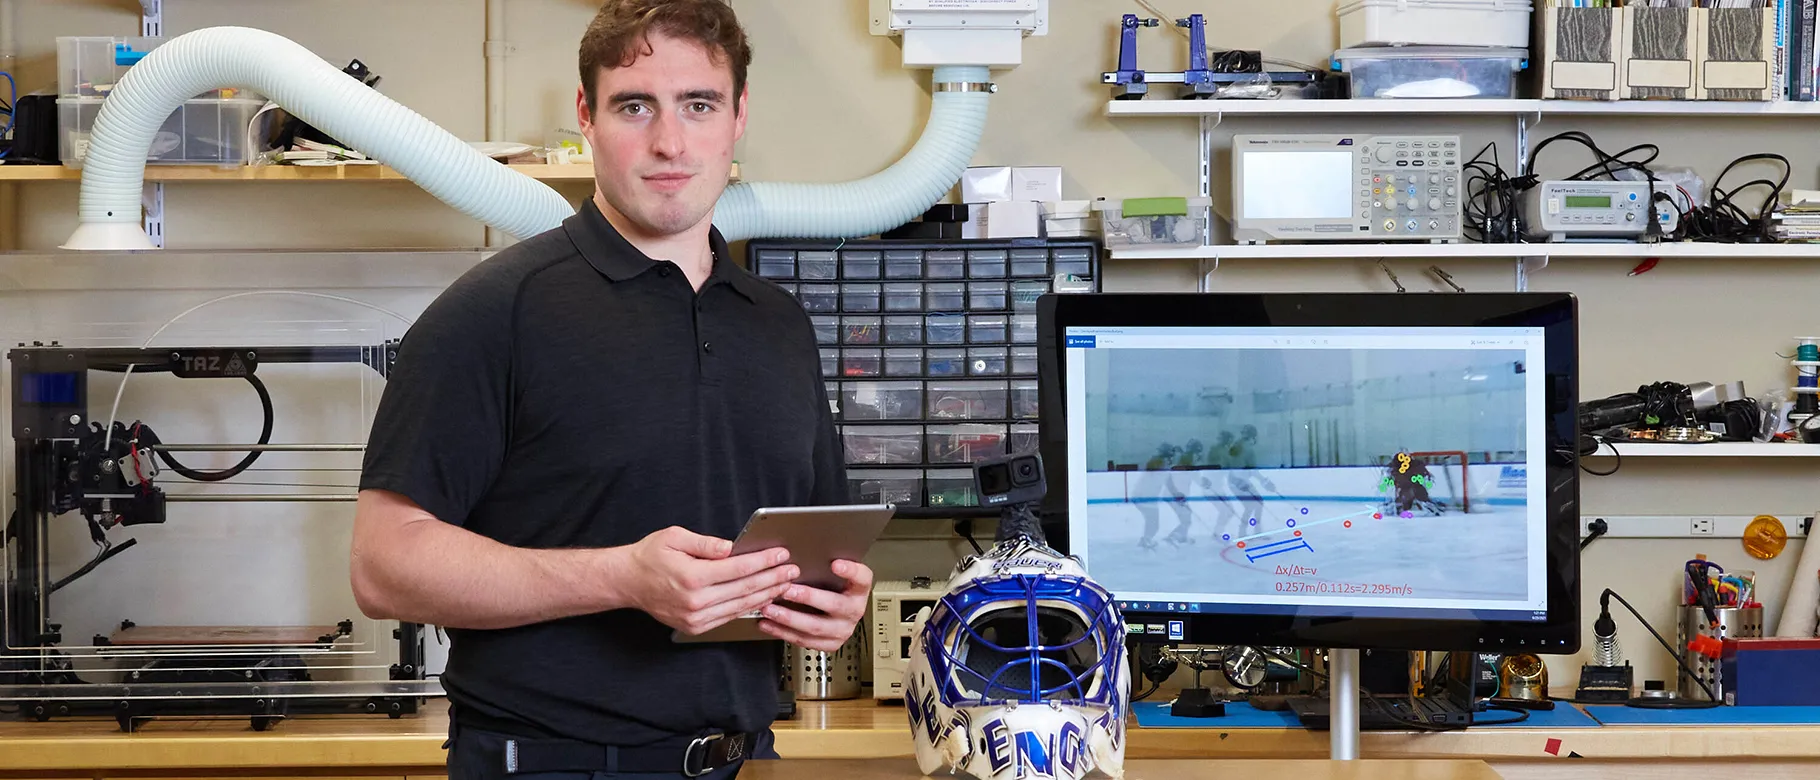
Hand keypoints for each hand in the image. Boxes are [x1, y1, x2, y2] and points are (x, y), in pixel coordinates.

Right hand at [615, 526, 798, 636]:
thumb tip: (731, 547)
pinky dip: (749, 607)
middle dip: (772, 578)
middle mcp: (696, 601)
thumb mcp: (674, 537)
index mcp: (692, 577)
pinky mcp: (696, 626)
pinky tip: (763, 598)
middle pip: (744, 590)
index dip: (763, 561)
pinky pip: (730, 616)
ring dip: (766, 594)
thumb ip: (705, 543)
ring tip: (784, 584)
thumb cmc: (650, 557)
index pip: (738, 569)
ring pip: (741, 606)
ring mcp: (696, 617)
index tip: (780, 555)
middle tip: (792, 569)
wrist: (628, 582)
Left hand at [758, 559, 872, 652]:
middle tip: (788, 590)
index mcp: (859, 590)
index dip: (850, 571)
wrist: (838, 615)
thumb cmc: (832, 589)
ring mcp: (843, 629)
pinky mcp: (830, 643)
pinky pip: (804, 640)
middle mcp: (854, 610)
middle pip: (835, 604)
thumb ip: (823, 566)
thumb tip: (797, 554)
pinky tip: (769, 623)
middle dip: (808, 597)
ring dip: (789, 618)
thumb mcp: (832, 575)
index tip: (835, 564)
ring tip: (771, 609)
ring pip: (815, 626)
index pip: (862, 578)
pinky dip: (783, 632)